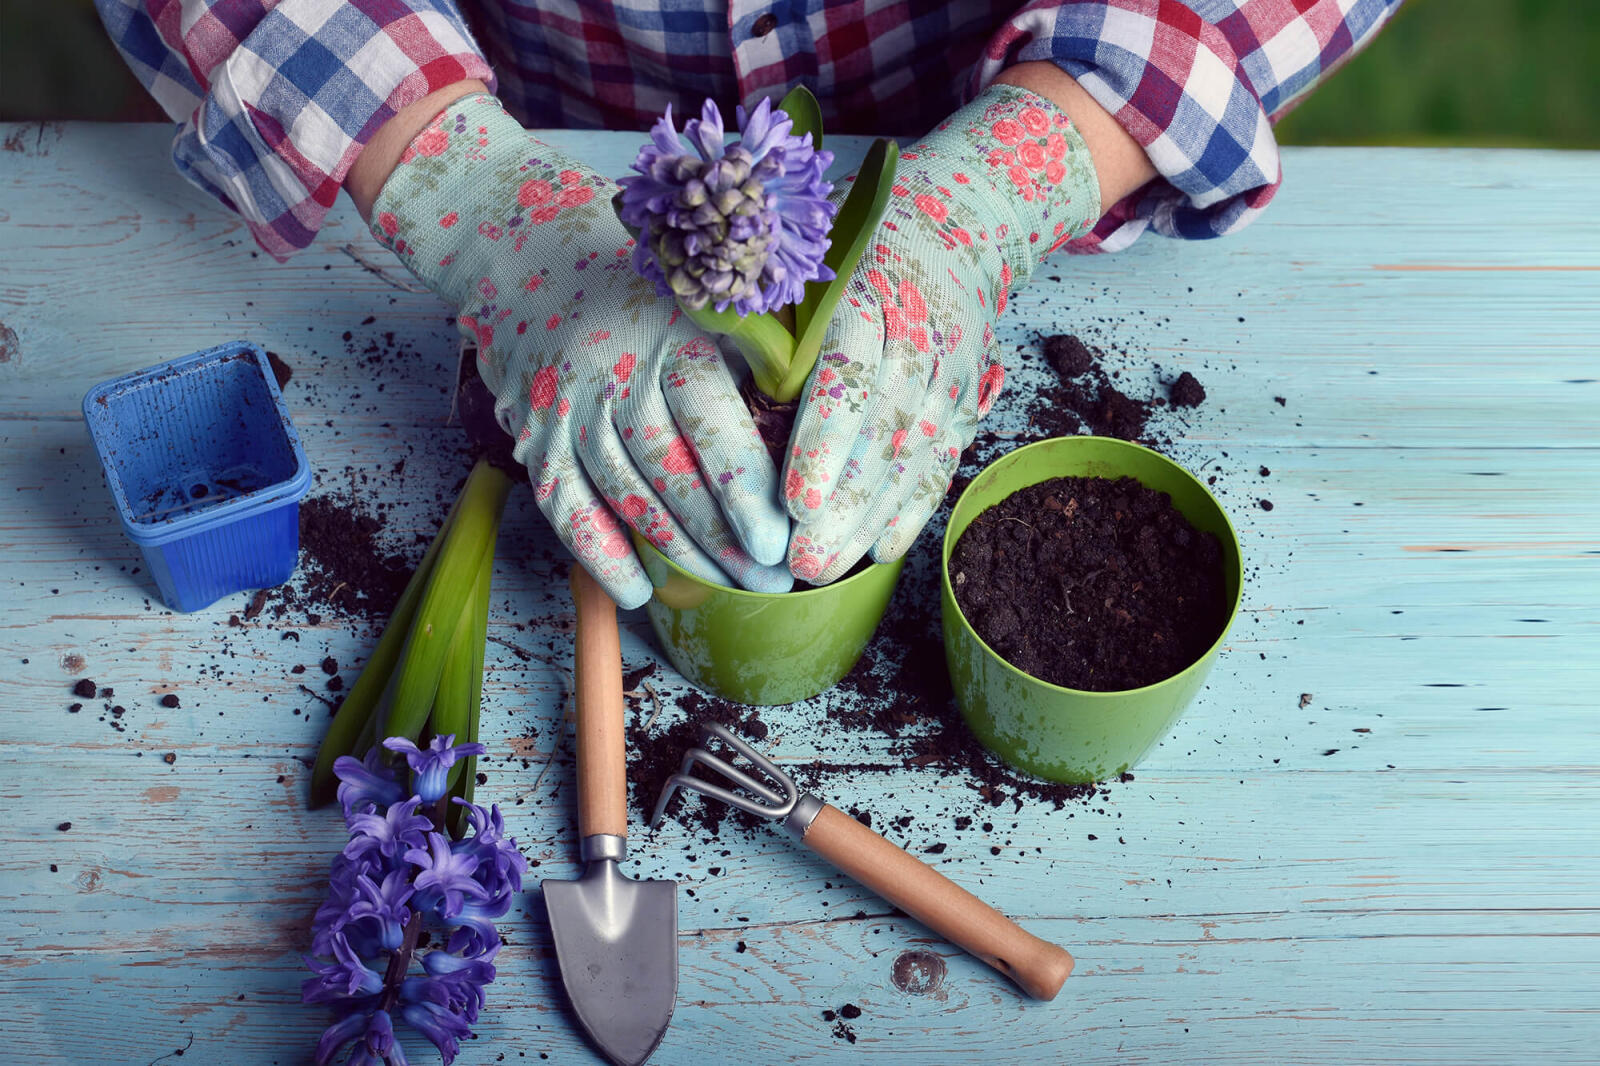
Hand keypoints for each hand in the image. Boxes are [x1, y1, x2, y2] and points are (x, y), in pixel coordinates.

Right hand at [369, 94, 790, 606]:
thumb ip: (753, 354)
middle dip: (723, 538)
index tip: (782, 540)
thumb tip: (814, 428)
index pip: (709, 424)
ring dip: (678, 554)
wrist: (517, 249)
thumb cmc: (638, 278)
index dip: (745, 490)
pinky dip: (600, 556)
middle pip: (670, 474)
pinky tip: (639, 593)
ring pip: (625, 499)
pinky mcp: (532, 436)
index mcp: (667, 334)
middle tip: (773, 583)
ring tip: (729, 590)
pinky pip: (565, 509)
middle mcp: (611, 374)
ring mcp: (566, 411)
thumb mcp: (702, 293)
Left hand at [782, 84, 1103, 582]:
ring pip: (915, 451)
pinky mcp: (967, 397)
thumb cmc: (849, 251)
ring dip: (872, 517)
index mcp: (866, 289)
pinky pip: (943, 459)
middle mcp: (918, 330)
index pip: (849, 370)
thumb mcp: (806, 261)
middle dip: (845, 501)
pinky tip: (881, 550)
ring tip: (824, 568)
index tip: (795, 499)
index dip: (825, 439)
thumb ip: (766, 314)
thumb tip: (704, 365)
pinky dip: (914, 507)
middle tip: (801, 560)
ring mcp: (950, 368)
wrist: (957, 227)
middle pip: (885, 426)